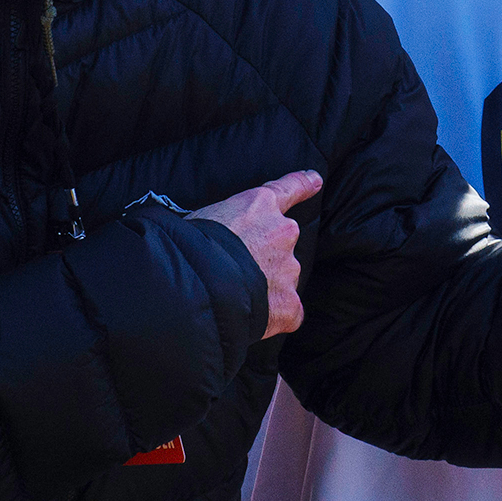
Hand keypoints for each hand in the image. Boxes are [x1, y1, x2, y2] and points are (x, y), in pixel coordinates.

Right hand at [196, 169, 320, 337]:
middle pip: (280, 244)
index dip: (305, 183)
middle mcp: (283, 232)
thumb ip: (226, 223)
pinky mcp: (289, 304)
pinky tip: (253, 320)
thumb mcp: (202, 218)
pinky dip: (274, 317)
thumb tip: (219, 238)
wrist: (195, 286)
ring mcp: (288, 269)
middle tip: (233, 269)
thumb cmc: (186, 247)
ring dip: (265, 287)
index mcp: (260, 204)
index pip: (290, 187)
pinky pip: (288, 311)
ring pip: (282, 279)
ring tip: (234, 296)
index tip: (315, 180)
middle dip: (263, 257)